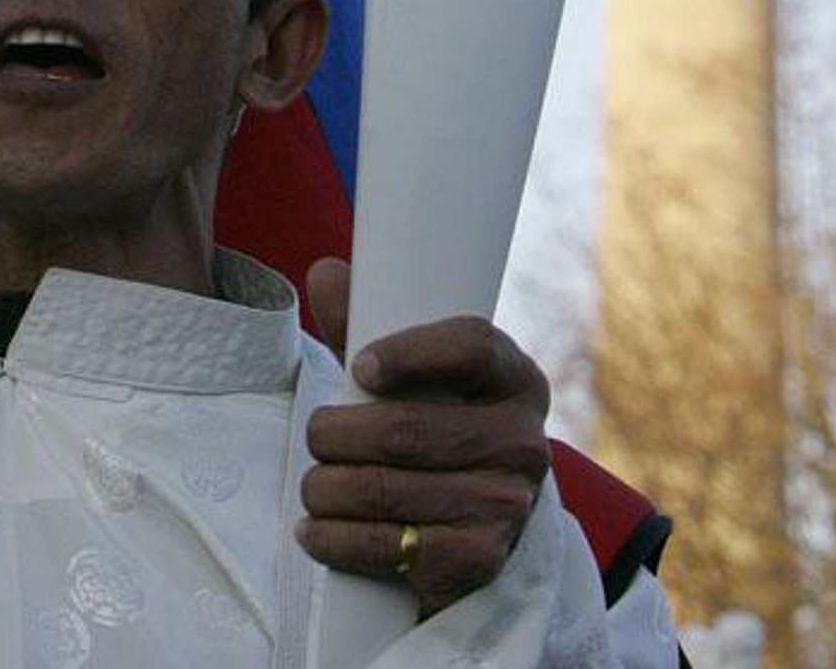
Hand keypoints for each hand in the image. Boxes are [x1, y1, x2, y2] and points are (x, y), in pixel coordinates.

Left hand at [297, 257, 549, 615]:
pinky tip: (317, 531)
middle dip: (338, 433)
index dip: (409, 352)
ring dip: (327, 488)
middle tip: (315, 433)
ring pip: (387, 489)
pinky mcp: (478, 560)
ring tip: (312, 486)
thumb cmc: (435, 422)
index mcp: (514, 379)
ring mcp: (506, 506)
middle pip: (408, 429)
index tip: (360, 366)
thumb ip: (367, 323)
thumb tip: (326, 275)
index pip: (470, 346)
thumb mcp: (411, 371)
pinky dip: (337, 540)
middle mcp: (523, 443)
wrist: (478, 521)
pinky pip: (389, 547)